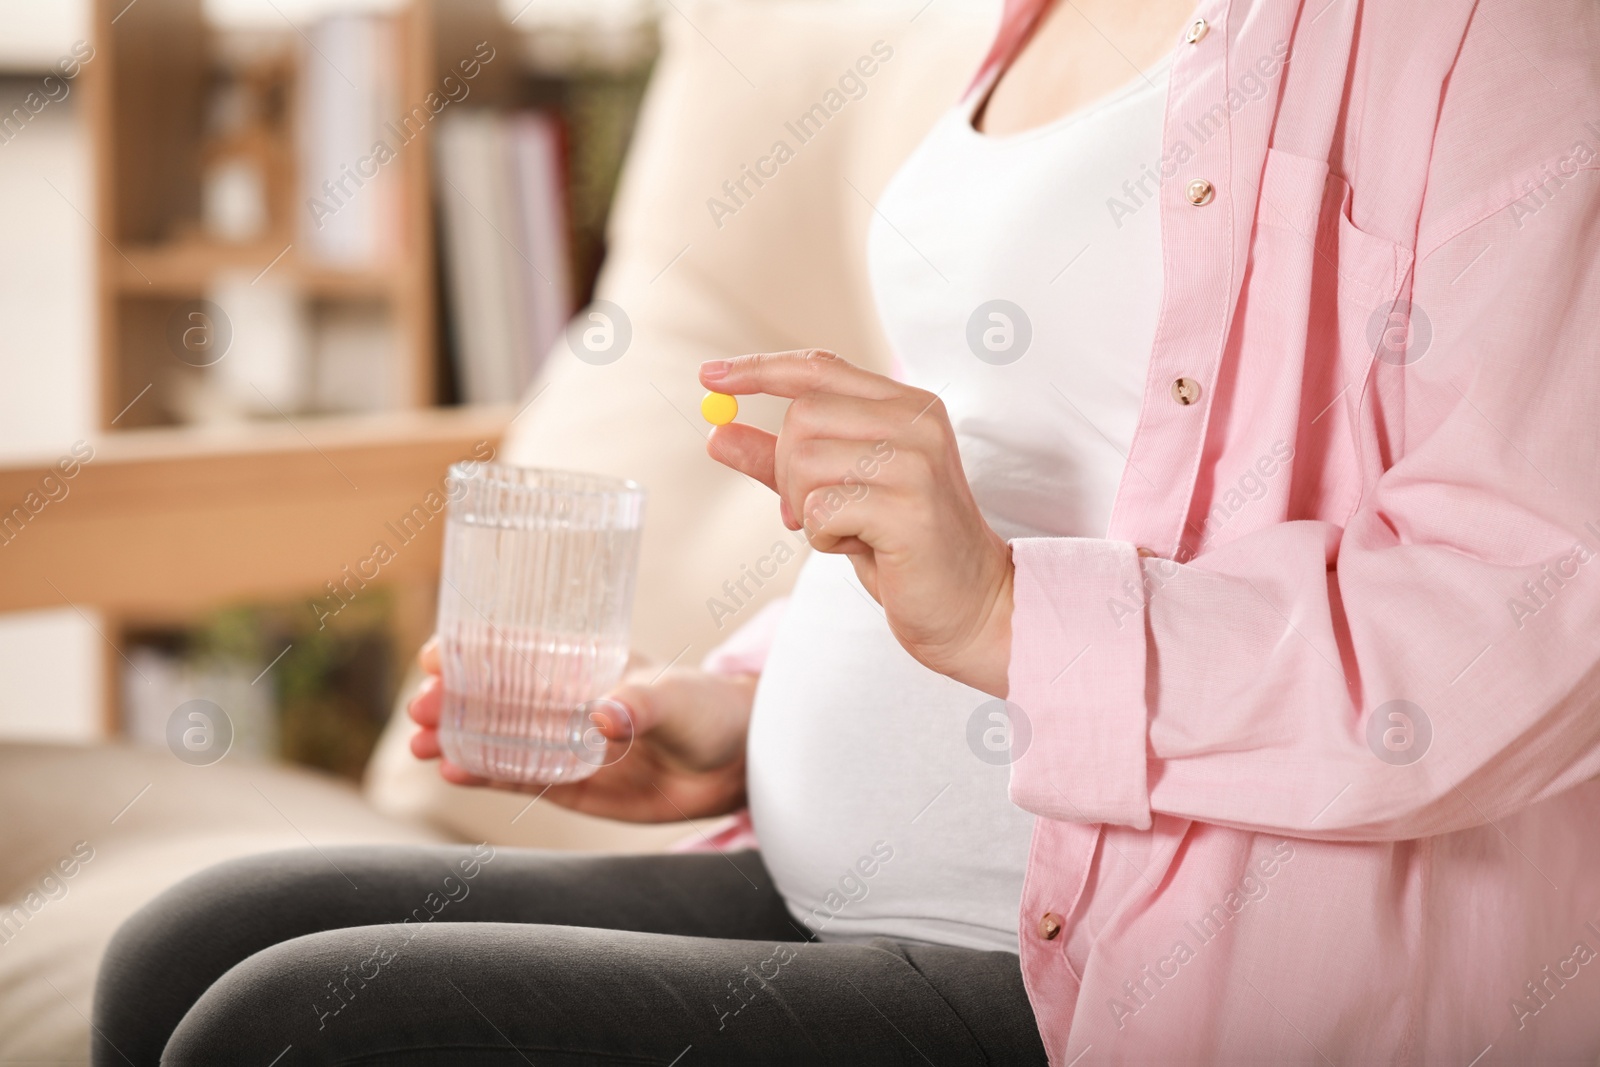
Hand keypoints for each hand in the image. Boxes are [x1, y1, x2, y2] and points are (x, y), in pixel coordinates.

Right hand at [407, 637, 753, 821]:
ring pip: (495, 737)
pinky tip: (453, 772)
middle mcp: (566, 701)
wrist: (738, 763)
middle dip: (452, 699)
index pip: (517, 650)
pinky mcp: (572, 784)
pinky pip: (519, 777)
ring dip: (455, 738)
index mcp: (584, 664)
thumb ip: (639, 706)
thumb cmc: (709, 711)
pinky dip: (484, 774)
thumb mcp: (676, 700)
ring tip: (420, 746)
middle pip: (493, 696)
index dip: (472, 648)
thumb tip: (604, 717)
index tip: (436, 654)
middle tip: (420, 710)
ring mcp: (564, 742)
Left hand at [699, 350, 1012, 695]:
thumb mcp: (837, 494)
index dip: (760, 370)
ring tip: (845, 532)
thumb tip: (717, 432)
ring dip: (805, 509)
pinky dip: (822, 536)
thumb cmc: (903, 549)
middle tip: (810, 512)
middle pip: (802, 417)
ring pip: (806, 461)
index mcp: (906, 406)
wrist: (969, 605)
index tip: (709, 375)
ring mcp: (917, 460)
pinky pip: (820, 509)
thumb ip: (781, 462)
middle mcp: (916, 421)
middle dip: (786, 471)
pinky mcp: (909, 507)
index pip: (819, 368)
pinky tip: (860, 548)